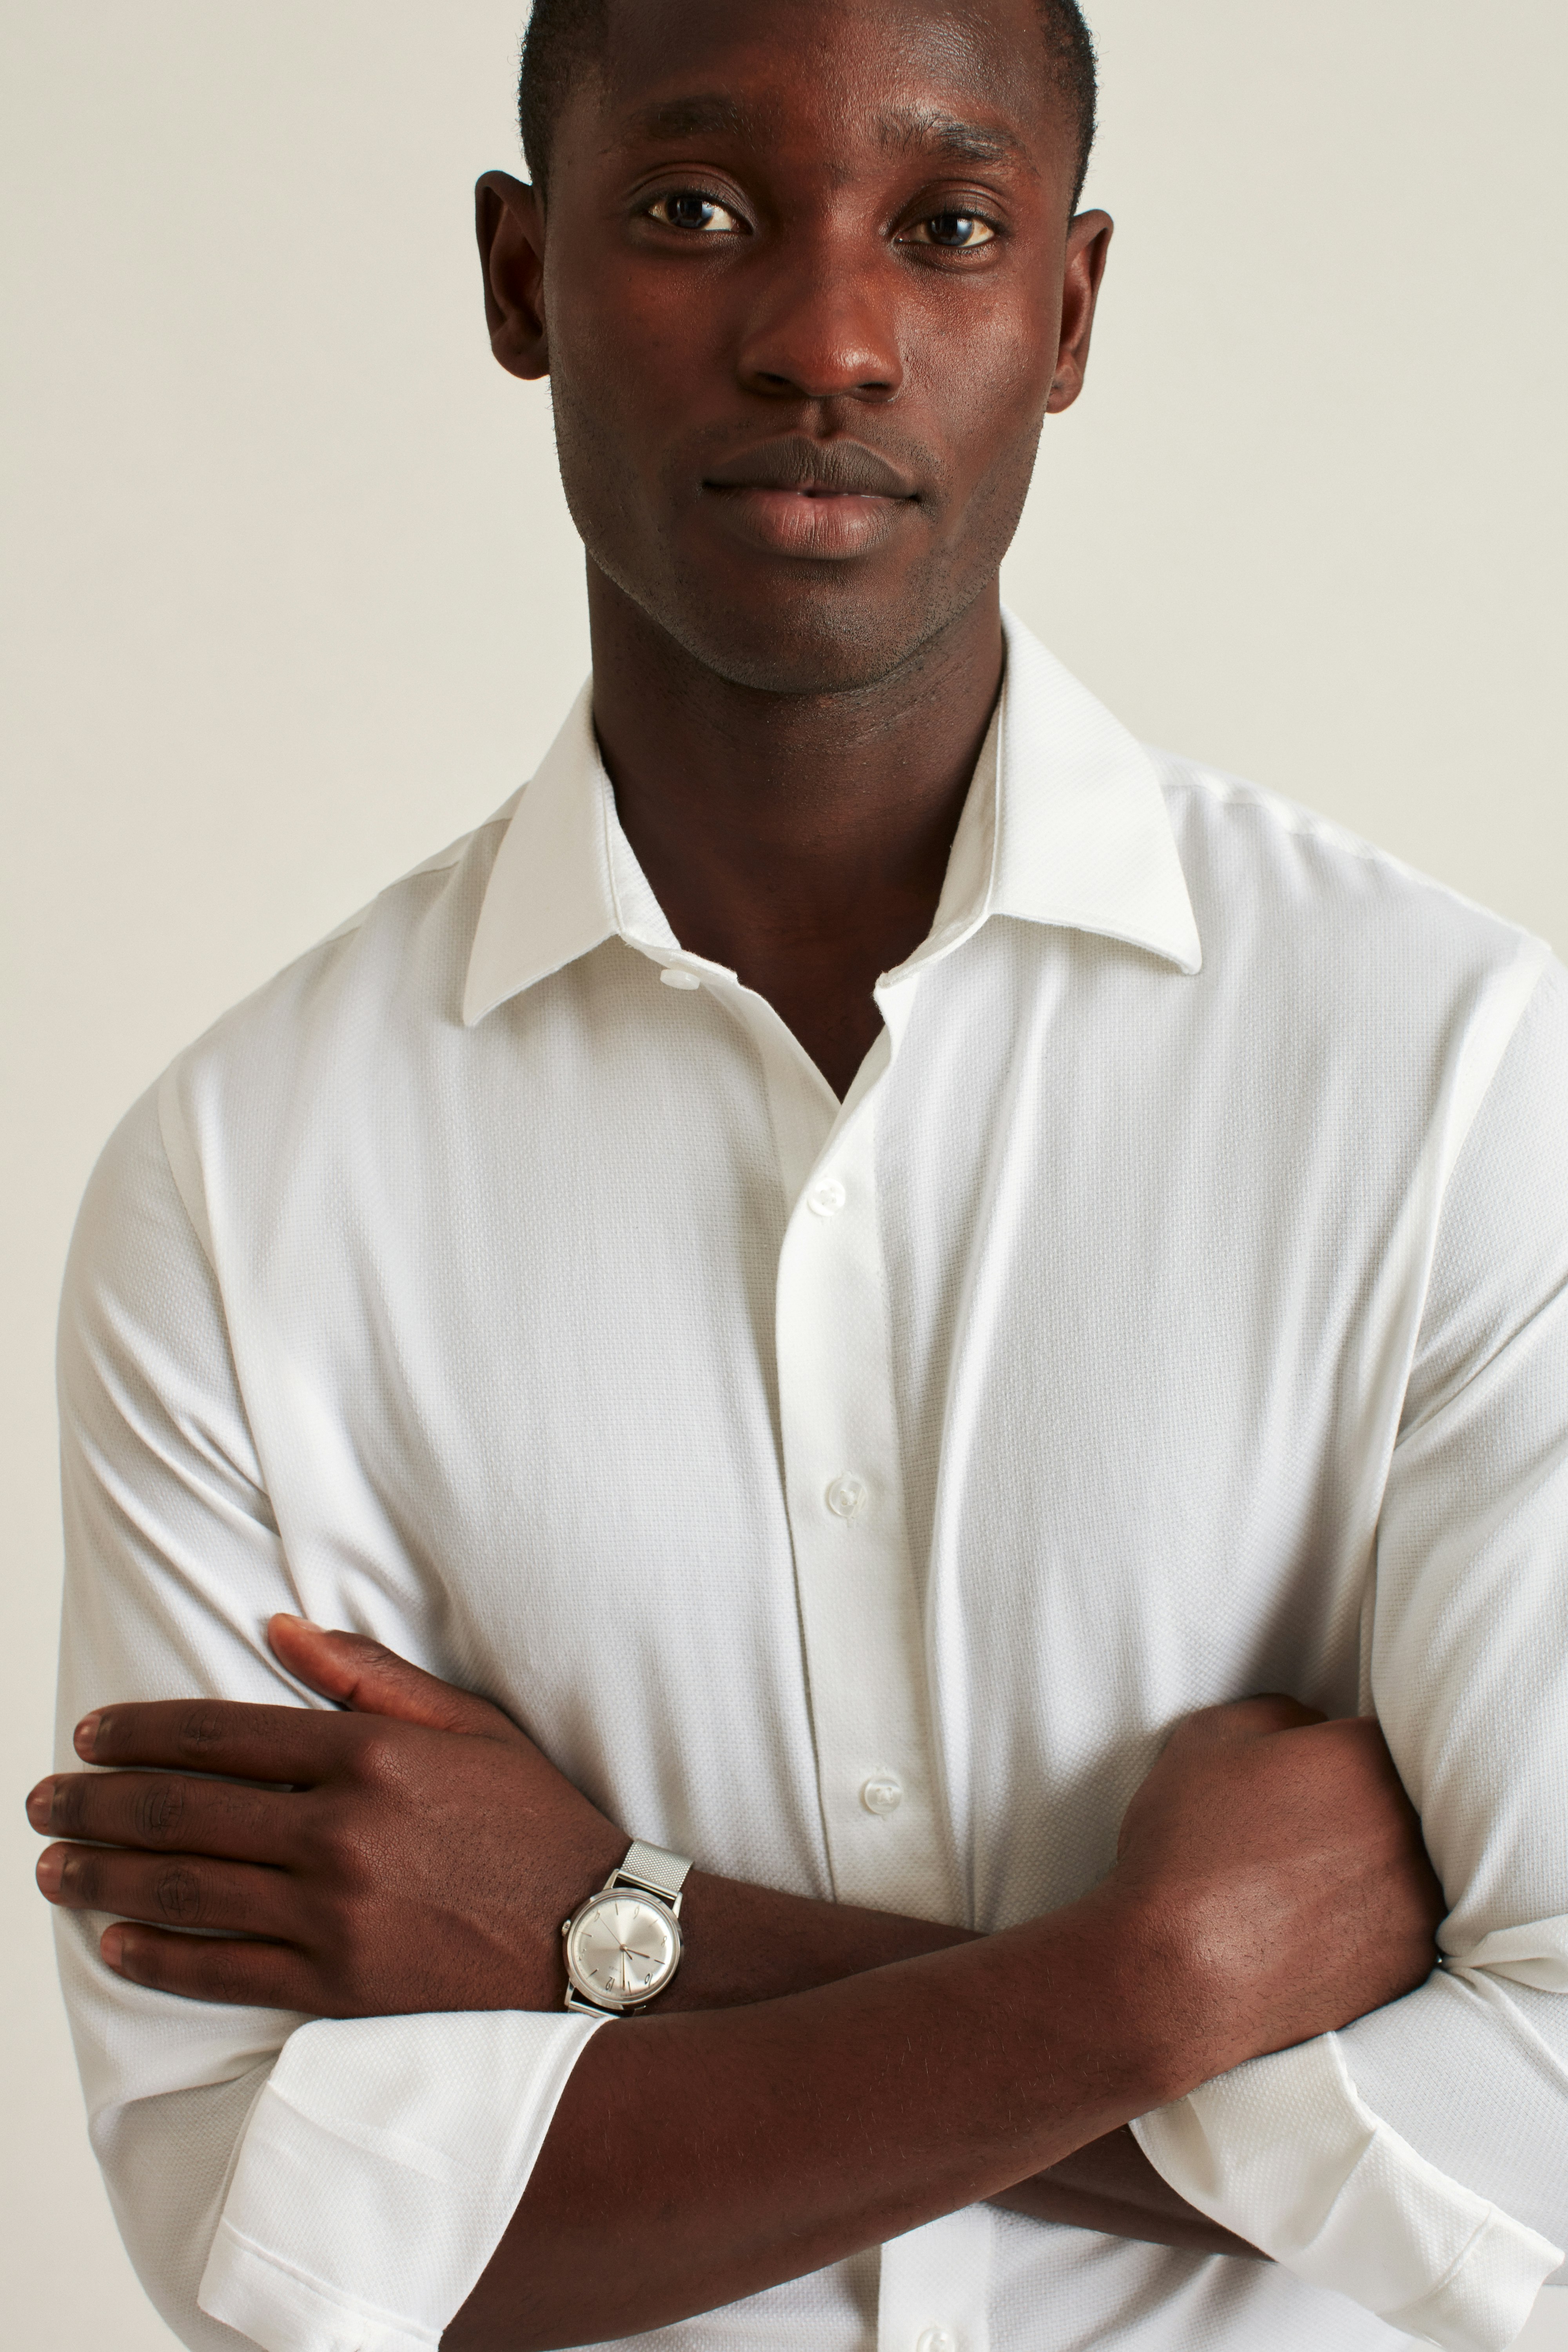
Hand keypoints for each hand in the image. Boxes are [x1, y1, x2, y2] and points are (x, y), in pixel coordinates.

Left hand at [27, 1618, 625, 2014]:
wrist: (591, 1933)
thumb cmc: (532, 1819)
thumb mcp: (467, 1724)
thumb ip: (369, 1675)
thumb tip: (282, 1629)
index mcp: (369, 1758)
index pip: (221, 1736)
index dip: (142, 1732)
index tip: (91, 1735)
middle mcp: (339, 1833)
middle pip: (183, 1813)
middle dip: (98, 1805)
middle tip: (45, 1802)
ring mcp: (333, 1915)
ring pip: (186, 1892)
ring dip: (104, 1880)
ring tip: (53, 1870)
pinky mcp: (336, 1985)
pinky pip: (222, 1971)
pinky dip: (158, 1958)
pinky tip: (117, 1944)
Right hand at [1109, 1695, 1444, 2073]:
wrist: (1176, 1975)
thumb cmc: (1185, 1847)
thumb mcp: (1209, 1738)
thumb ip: (1280, 1713)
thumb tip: (1316, 1727)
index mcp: (1366, 1756)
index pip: (1387, 1727)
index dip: (1343, 1748)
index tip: (1310, 1771)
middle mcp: (1410, 1824)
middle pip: (1405, 1794)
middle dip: (1364, 1803)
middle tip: (1306, 1824)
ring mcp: (1421, 1898)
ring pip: (1410, 1858)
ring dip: (1373, 1860)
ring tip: (1307, 1878)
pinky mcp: (1415, 1961)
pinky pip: (1405, 1919)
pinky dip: (1372, 1917)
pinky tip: (1317, 1923)